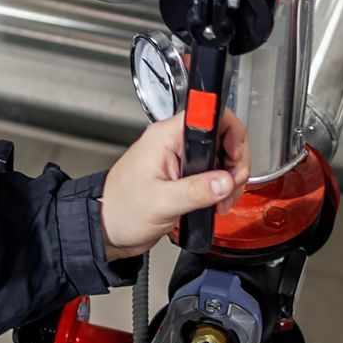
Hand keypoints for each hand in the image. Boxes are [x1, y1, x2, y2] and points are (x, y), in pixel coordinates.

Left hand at [99, 111, 251, 260]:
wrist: (107, 229)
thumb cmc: (121, 210)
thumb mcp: (161, 201)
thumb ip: (196, 191)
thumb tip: (225, 182)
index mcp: (165, 137)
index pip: (208, 114)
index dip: (229, 131)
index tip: (234, 154)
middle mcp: (174, 143)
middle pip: (221, 137)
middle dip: (234, 162)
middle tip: (232, 185)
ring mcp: (180, 160)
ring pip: (220, 157)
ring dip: (230, 179)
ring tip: (223, 200)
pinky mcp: (184, 177)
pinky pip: (212, 174)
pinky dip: (221, 188)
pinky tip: (216, 203)